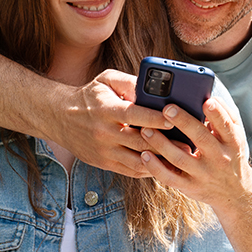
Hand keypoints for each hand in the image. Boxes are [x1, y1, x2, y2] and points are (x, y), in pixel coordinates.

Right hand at [47, 69, 169, 178]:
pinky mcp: (105, 163)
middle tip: (190, 142)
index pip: (135, 115)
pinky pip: (132, 171)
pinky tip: (164, 164)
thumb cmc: (90, 96)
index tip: (175, 119)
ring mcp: (105, 151)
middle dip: (167, 143)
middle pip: (141, 142)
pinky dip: (150, 169)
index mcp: (106, 110)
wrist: (60, 118)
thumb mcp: (106, 80)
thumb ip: (130, 83)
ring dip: (161, 160)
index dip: (156, 118)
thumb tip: (154, 89)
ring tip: (181, 157)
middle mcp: (105, 133)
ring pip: (139, 161)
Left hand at [137, 96, 251, 217]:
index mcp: (232, 142)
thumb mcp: (236, 136)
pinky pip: (170, 178)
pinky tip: (144, 155)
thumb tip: (211, 98)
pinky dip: (155, 167)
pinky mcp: (189, 187)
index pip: (226, 126)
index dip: (217, 114)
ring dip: (161, 144)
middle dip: (184, 122)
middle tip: (168, 109)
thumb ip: (226, 116)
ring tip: (145, 130)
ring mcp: (203, 174)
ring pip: (180, 158)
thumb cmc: (230, 155)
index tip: (205, 102)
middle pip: (201, 139)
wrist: (234, 192)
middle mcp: (219, 158)